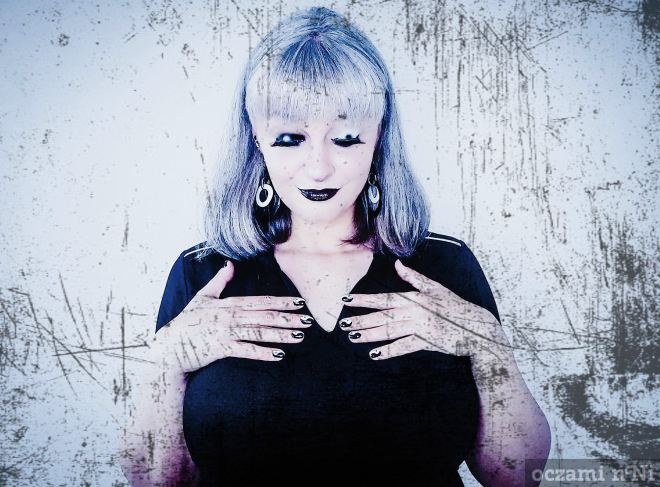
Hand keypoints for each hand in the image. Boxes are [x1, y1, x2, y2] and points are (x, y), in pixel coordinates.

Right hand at [154, 260, 310, 373]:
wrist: (169, 347)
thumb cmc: (186, 322)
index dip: (281, 302)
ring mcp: (226, 332)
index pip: (261, 301)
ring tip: (299, 336)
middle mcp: (230, 316)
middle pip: (265, 316)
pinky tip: (279, 355)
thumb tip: (230, 264)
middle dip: (288, 318)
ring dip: (281, 334)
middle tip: (308, 320)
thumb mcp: (202, 297)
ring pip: (259, 332)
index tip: (299, 303)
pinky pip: (246, 350)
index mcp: (228, 304)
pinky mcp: (221, 348)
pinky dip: (262, 352)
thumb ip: (219, 281)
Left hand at [340, 259, 510, 359]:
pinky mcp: (427, 342)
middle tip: (343, 324)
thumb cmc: (455, 305)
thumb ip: (414, 277)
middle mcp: (415, 311)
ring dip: (370, 335)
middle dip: (361, 320)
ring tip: (353, 338)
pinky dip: (389, 351)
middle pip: (383, 316)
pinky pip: (404, 347)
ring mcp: (421, 327)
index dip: (364, 300)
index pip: (384, 298)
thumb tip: (397, 264)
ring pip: (390, 331)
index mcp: (415, 297)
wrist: (476, 326)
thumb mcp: (435, 288)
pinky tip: (374, 355)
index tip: (346, 301)